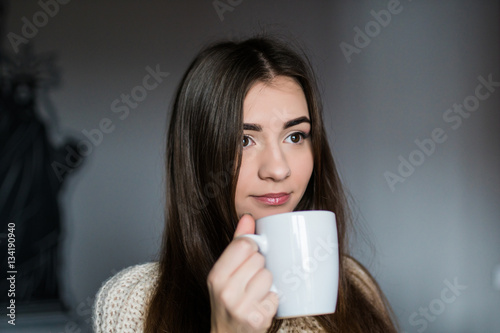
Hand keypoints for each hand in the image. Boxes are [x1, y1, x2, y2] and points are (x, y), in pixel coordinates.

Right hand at [207, 214, 278, 332]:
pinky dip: (272, 300)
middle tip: (251, 280)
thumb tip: (248, 217)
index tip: (250, 256)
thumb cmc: (229, 301)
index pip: (244, 245)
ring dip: (267, 284)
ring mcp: (240, 307)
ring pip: (268, 276)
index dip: (252, 248)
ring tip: (256, 293)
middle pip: (259, 259)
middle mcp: (225, 291)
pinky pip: (275, 296)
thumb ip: (237, 243)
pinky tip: (261, 305)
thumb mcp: (225, 273)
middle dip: (260, 267)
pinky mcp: (257, 319)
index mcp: (216, 276)